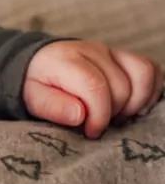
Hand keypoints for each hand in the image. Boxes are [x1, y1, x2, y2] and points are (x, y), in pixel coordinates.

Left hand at [22, 39, 162, 138]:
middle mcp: (93, 51)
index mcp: (67, 60)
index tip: (92, 132)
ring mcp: (111, 51)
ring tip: (116, 118)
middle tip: (97, 126)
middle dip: (113, 113)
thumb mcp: (32, 98)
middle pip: (121, 85)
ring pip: (143, 74)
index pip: (96, 87)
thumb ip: (53, 107)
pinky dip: (149, 92)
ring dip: (135, 103)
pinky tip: (132, 108)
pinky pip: (151, 70)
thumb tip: (80, 115)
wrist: (36, 62)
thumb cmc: (36, 84)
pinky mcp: (124, 56)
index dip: (99, 115)